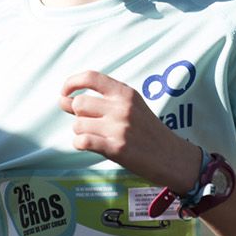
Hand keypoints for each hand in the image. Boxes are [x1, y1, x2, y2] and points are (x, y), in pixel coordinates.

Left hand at [59, 71, 200, 190]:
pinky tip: (89, 145)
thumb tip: (63, 100)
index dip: (71, 82)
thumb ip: (102, 101)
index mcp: (126, 93)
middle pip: (79, 103)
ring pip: (78, 125)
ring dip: (81, 132)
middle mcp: (121, 107)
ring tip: (96, 137)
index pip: (91, 77)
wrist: (172, 157)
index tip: (65, 92)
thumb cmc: (149, 132)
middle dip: (77, 115)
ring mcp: (118, 128)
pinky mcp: (116, 148)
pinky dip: (80, 144)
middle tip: (88, 123)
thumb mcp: (132, 107)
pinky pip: (82, 141)